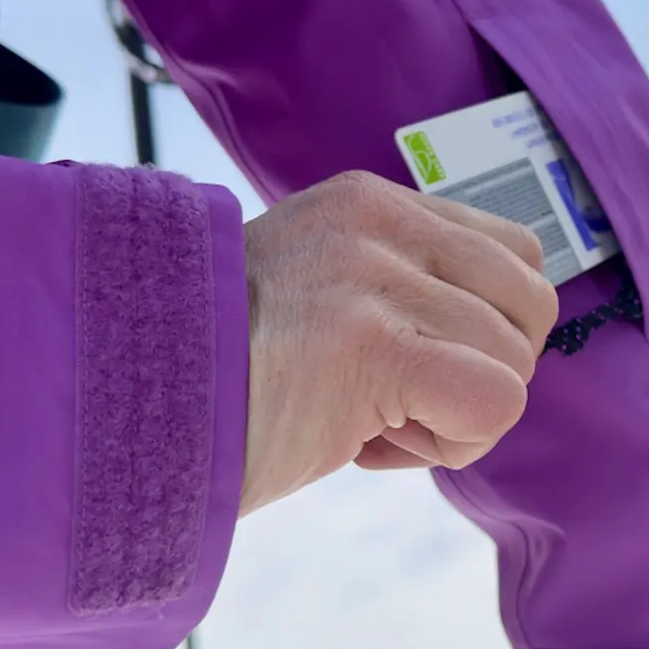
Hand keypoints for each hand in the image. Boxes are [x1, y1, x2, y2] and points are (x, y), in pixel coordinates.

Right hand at [239, 171, 558, 514]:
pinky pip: (494, 402)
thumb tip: (491, 344)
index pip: (511, 252)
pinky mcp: (373, 343)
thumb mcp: (318, 300)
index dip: (483, 328)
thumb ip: (398, 293)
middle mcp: (380, 222)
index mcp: (370, 203)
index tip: (411, 367)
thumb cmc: (220, 378)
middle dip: (487, 371)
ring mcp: (375, 277)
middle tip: (400, 403)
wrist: (118, 412)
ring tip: (366, 423)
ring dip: (454, 419)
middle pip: (531, 300)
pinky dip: (450, 445)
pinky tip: (371, 445)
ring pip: (514, 361)